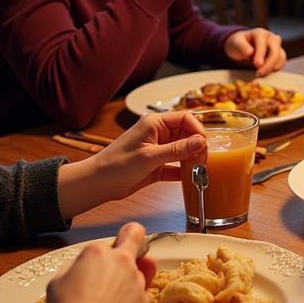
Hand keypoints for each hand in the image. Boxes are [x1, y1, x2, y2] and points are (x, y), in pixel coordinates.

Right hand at [44, 222, 152, 302]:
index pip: (107, 242)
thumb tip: (84, 268)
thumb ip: (76, 267)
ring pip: (139, 272)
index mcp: (97, 253)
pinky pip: (140, 295)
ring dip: (130, 280)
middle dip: (132, 240)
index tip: (98, 264)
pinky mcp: (145, 300)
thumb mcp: (57, 282)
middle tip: (125, 255)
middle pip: (135, 236)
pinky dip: (132, 302)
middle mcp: (122, 261)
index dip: (103, 253)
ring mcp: (136, 280)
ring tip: (112, 301)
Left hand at [57, 111, 207, 218]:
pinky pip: (175, 166)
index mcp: (154, 124)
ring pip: (183, 150)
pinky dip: (183, 171)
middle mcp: (158, 134)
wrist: (97, 184)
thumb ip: (177, 149)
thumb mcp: (150, 157)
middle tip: (205, 158)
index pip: (184, 118)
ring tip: (201, 168)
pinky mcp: (156, 166)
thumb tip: (201, 142)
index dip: (198, 129)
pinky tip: (190, 179)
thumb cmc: (117, 165)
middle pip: (186, 134)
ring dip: (192, 159)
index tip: (206, 143)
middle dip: (197, 145)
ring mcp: (157, 150)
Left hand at [224, 28, 285, 74]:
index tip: (257, 65)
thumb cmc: (239, 43)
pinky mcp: (279, 52)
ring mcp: (277, 45)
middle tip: (259, 73)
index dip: (261, 55)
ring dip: (272, 67)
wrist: (243, 44)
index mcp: (260, 33)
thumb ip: (242, 46)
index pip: (263, 44)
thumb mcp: (236, 43)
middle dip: (268, 64)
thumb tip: (250, 53)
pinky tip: (267, 72)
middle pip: (275, 52)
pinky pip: (282, 61)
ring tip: (261, 73)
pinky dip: (276, 68)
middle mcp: (271, 37)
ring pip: (281, 57)